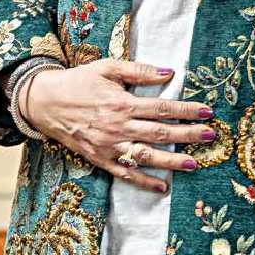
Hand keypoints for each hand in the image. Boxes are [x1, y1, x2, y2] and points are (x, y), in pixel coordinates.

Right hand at [22, 60, 217, 195]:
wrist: (44, 102)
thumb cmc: (78, 82)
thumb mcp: (107, 67)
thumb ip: (139, 71)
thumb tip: (169, 73)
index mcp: (122, 103)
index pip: (162, 108)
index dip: (186, 110)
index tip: (206, 112)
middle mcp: (118, 127)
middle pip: (160, 133)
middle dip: (188, 135)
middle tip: (210, 136)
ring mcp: (109, 146)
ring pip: (146, 156)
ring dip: (171, 161)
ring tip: (194, 163)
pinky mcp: (99, 159)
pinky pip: (125, 174)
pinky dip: (143, 181)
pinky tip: (162, 187)